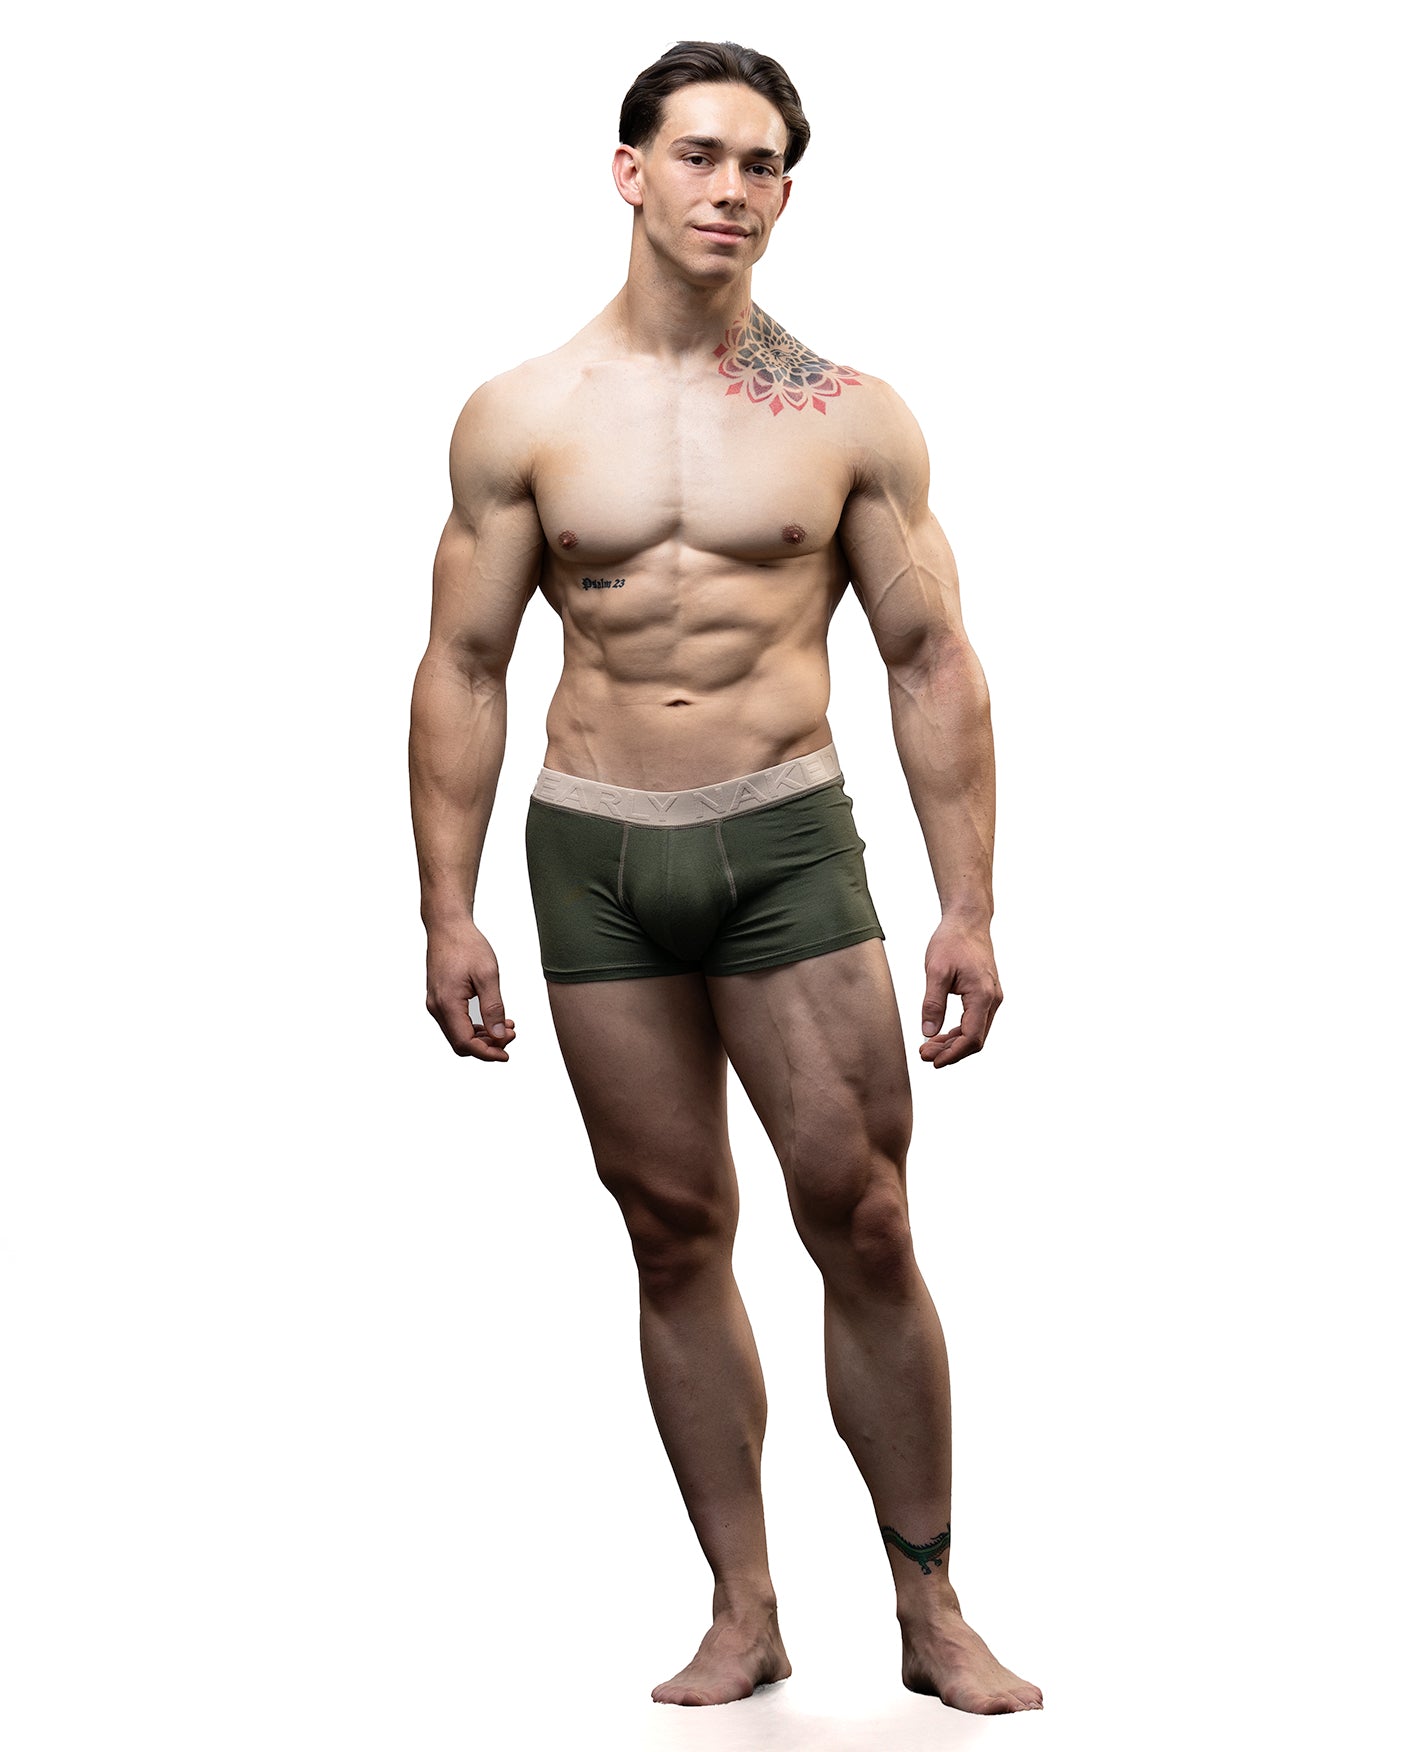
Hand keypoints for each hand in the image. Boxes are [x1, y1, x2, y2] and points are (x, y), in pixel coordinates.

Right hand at [426, 923, 517, 1061]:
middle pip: (460, 1043)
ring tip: (506, 1027)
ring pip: (458, 1034)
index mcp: (447, 1003)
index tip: (506, 1054)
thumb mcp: (487, 975)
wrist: (447, 926)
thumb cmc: (466, 945)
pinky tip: (492, 1020)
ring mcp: (435, 1003)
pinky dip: (474, 1026)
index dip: (487, 1053)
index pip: (465, 1042)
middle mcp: (437, 1007)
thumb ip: (493, 1007)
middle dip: (487, 1046)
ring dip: (482, 1036)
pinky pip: (455, 1022)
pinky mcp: (439, 998)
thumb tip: (498, 1035)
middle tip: (511, 1034)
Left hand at [919, 921, 1001, 1067]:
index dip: (952, 1053)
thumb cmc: (952, 941)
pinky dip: (958, 1031)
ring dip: (953, 1043)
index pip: (971, 1037)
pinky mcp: (986, 995)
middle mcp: (992, 1000)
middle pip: (975, 1039)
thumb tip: (927, 1032)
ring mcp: (991, 998)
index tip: (932, 1061)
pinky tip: (939, 1034)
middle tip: (924, 1055)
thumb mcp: (936, 971)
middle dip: (950, 1051)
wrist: (967, 921)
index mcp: (982, 995)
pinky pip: (974, 1021)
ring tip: (928, 1047)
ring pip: (975, 1032)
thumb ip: (932, 1003)